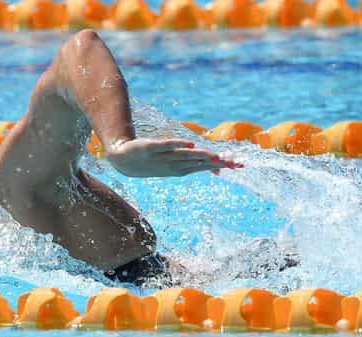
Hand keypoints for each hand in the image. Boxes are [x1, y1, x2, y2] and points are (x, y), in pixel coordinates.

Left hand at [105, 138, 241, 177]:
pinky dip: (175, 145)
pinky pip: (164, 145)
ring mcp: (161, 157)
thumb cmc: (152, 163)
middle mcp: (172, 164)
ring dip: (199, 156)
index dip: (221, 166)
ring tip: (215, 156)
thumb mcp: (174, 167)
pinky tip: (187, 143)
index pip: (203, 167)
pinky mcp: (149, 148)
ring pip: (183, 156)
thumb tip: (217, 169)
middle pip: (196, 162)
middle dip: (215, 162)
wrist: (123, 161)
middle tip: (233, 163)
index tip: (238, 165)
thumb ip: (195, 164)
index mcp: (179, 169)